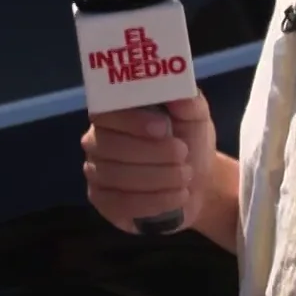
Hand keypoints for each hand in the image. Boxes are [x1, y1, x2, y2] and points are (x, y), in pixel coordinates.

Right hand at [81, 94, 218, 233]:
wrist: (198, 181)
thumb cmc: (188, 141)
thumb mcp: (195, 117)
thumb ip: (188, 101)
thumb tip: (180, 92)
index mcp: (112, 114)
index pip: (104, 114)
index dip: (131, 121)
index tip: (163, 127)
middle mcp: (96, 142)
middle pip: (108, 146)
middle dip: (151, 152)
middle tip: (183, 155)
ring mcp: (96, 174)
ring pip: (116, 176)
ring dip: (157, 177)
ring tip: (186, 177)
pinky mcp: (104, 203)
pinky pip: (120, 204)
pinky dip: (153, 201)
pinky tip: (177, 197)